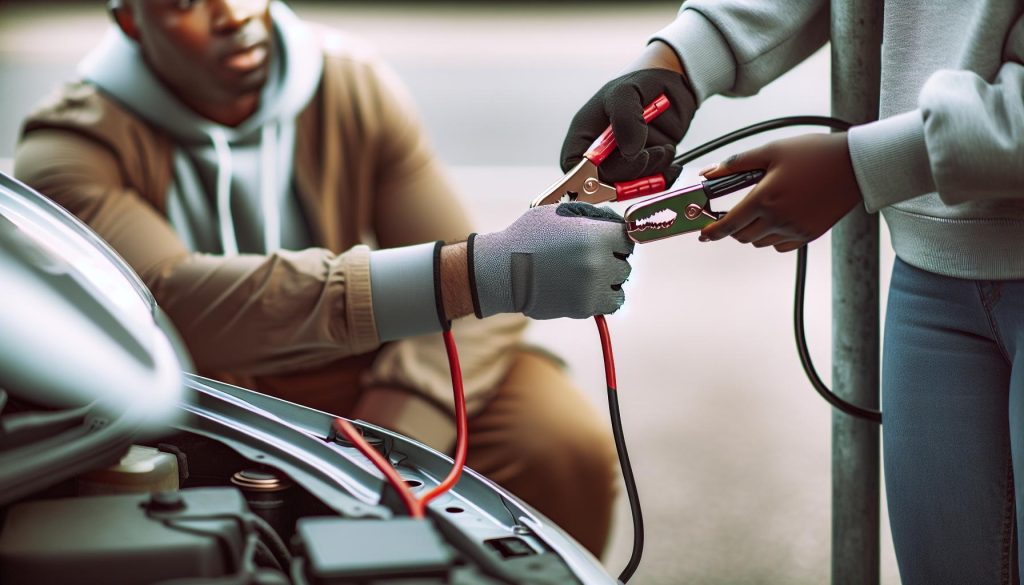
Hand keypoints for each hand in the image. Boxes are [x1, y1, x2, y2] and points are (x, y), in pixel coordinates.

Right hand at [471, 203, 633, 319]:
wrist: (502, 271)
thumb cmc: (527, 237)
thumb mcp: (557, 212)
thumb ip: (590, 214)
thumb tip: (615, 220)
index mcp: (594, 235)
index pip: (628, 237)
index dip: (618, 238)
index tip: (609, 241)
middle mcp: (597, 262)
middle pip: (625, 262)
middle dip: (611, 259)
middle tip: (590, 257)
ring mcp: (592, 287)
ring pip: (620, 284)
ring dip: (609, 279)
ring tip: (587, 274)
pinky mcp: (584, 308)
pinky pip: (611, 303)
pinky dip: (604, 297)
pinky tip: (588, 288)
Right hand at [561, 42, 695, 185]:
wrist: (675, 81)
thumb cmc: (642, 80)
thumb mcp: (627, 91)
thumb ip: (625, 119)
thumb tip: (630, 152)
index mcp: (585, 134)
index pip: (574, 166)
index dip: (588, 175)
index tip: (613, 170)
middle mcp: (600, 152)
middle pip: (603, 181)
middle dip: (629, 172)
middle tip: (649, 154)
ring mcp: (623, 160)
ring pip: (629, 184)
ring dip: (650, 171)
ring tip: (663, 147)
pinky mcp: (644, 166)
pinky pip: (650, 184)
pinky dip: (663, 176)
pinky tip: (669, 155)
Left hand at [698, 132, 861, 251]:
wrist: (854, 165)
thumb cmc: (813, 153)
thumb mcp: (771, 151)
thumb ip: (736, 164)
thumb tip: (708, 173)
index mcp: (765, 199)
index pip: (729, 224)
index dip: (711, 231)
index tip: (703, 233)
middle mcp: (778, 219)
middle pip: (742, 237)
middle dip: (733, 228)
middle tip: (734, 215)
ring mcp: (795, 230)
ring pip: (760, 242)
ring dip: (753, 232)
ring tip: (763, 210)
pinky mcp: (809, 235)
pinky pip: (780, 245)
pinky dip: (773, 237)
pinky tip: (780, 218)